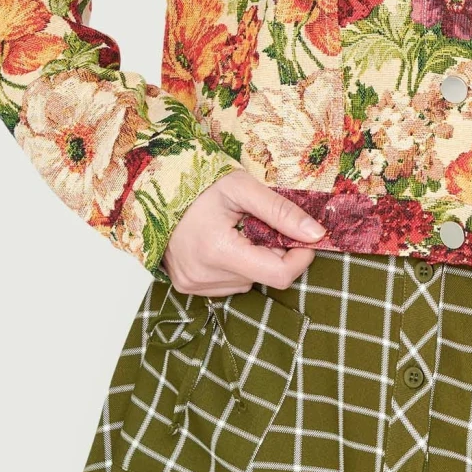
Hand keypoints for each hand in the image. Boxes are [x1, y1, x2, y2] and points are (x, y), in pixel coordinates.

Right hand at [160, 168, 328, 296]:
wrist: (155, 189)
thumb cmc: (199, 184)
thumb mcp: (243, 188)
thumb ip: (281, 211)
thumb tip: (316, 234)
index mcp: (218, 251)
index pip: (278, 275)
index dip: (300, 258)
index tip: (305, 237)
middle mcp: (203, 275)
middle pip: (264, 277)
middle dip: (274, 252)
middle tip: (261, 224)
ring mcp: (192, 284)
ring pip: (248, 282)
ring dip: (254, 260)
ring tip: (237, 231)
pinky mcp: (187, 287)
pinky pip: (229, 284)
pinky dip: (236, 266)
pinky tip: (223, 243)